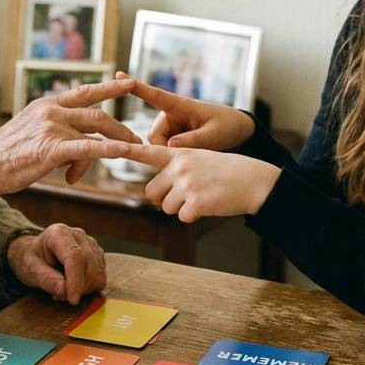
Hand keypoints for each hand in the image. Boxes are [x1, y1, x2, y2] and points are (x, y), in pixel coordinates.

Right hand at [0, 77, 140, 200]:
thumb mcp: (32, 137)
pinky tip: (123, 152)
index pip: (84, 92)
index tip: (128, 82)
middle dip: (120, 128)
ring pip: (94, 133)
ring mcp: (50, 128)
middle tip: (136, 140)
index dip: (108, 86)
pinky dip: (108, 149)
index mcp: (45, 105)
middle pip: (96, 114)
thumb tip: (78, 154)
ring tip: (128, 155)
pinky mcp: (50, 148)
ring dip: (111, 148)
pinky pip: (87, 147)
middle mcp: (50, 111)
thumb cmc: (4, 158)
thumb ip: (57, 137)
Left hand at [6, 224, 105, 304]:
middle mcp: (79, 236)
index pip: (75, 256)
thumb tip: (65, 291)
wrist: (37, 253)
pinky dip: (89, 288)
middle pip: (90, 267)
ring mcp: (91, 245)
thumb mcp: (30, 269)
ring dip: (83, 289)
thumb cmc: (31, 260)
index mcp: (59, 233)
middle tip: (56, 295)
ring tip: (63, 288)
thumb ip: (46, 279)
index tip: (73, 300)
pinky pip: (101, 278)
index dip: (76, 280)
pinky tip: (73, 285)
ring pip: (98, 274)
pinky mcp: (98, 256)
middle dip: (77, 288)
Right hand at [116, 71, 254, 150]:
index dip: (138, 88)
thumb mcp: (215, 135)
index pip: (156, 95)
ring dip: (172, 156)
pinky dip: (174, 159)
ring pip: (158, 148)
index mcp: (181, 105)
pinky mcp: (172, 139)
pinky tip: (189, 161)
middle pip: (153, 137)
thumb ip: (194, 141)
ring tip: (195, 158)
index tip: (119, 76)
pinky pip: (165, 152)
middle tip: (186, 160)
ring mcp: (170, 128)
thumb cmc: (228, 126)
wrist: (239, 133)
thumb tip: (169, 146)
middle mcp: (171, 115)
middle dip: (165, 150)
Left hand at [123, 143, 280, 222]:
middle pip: (152, 192)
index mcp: (180, 154)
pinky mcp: (195, 203)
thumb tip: (156, 194)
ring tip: (203, 195)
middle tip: (187, 193)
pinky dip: (194, 215)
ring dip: (181, 207)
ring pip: (166, 207)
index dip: (129, 151)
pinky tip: (210, 204)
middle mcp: (180, 167)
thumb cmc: (226, 171)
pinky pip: (182, 217)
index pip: (149, 152)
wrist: (253, 180)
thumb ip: (176, 169)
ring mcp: (187, 185)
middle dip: (164, 198)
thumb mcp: (200, 159)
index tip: (111, 147)